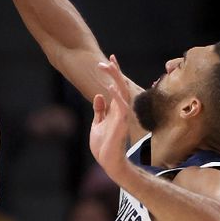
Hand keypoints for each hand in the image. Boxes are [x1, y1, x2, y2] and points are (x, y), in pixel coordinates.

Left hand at [90, 57, 132, 181]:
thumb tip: (98, 95)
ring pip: (122, 92)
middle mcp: (120, 110)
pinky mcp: (121, 123)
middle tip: (108, 59)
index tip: (109, 60)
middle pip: (120, 86)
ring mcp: (122, 116)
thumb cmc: (103, 145)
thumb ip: (99, 110)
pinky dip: (116, 96)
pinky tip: (110, 86)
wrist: (107, 162)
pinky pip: (121, 106)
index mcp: (115, 109)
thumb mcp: (97, 124)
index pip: (116, 87)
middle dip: (115, 72)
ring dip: (115, 79)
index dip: (113, 74)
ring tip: (108, 67)